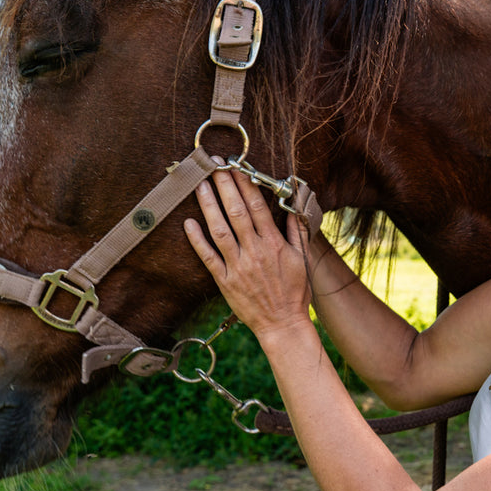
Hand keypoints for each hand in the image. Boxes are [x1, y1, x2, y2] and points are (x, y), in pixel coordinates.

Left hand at [185, 165, 314, 339]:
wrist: (283, 325)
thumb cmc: (295, 293)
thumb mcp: (303, 260)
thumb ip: (296, 232)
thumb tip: (293, 208)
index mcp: (274, 244)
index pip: (257, 206)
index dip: (245, 184)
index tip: (237, 166)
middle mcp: (255, 251)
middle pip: (236, 212)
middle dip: (225, 185)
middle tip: (214, 166)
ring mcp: (238, 266)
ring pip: (220, 230)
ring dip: (209, 206)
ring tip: (200, 185)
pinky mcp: (225, 282)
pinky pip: (208, 257)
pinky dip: (197, 240)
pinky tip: (188, 223)